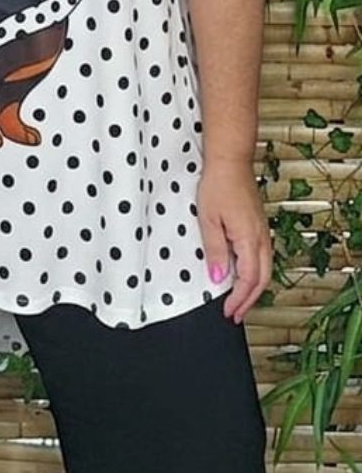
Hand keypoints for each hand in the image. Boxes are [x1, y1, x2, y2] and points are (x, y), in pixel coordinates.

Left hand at [196, 158, 271, 324]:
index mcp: (249, 239)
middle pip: (262, 279)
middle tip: (235, 314)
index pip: (248, 280)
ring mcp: (263, 231)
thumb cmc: (218, 185)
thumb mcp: (209, 219)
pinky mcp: (259, 225)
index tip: (227, 311)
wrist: (230, 161)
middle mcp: (261, 238)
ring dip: (254, 288)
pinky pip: (263, 256)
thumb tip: (219, 278)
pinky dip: (256, 272)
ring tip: (240, 300)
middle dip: (249, 300)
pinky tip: (245, 274)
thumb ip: (215, 250)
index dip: (238, 299)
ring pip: (265, 269)